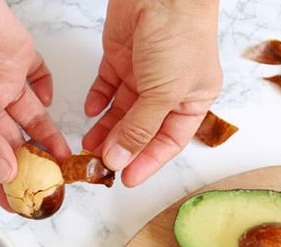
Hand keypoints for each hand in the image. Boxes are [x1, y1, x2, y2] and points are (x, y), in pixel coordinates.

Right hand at [0, 0, 68, 207]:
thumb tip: (3, 174)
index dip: (0, 185)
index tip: (18, 207)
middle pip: (11, 144)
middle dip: (29, 167)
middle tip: (48, 188)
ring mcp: (1, 82)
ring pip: (30, 119)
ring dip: (46, 140)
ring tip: (61, 161)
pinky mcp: (18, 58)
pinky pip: (39, 80)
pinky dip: (47, 94)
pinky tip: (49, 107)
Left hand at [83, 0, 222, 186]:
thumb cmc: (180, 33)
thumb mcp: (164, 93)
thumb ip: (139, 129)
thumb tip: (120, 160)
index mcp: (192, 100)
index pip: (167, 142)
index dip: (146, 162)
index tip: (125, 179)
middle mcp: (168, 89)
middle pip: (140, 129)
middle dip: (120, 148)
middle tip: (99, 165)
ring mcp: (143, 73)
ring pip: (120, 112)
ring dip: (105, 130)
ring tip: (88, 146)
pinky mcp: (121, 57)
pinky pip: (106, 87)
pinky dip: (97, 100)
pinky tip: (90, 113)